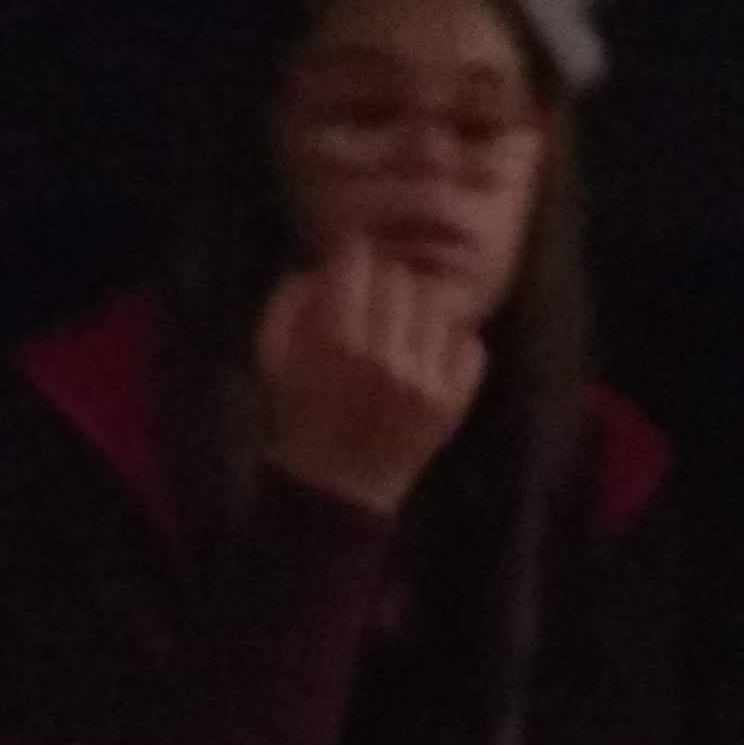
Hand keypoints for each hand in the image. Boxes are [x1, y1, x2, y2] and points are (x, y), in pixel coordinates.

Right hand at [256, 231, 487, 515]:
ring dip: (419, 311)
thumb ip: (290, 296)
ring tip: (402, 330)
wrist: (337, 486)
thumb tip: (324, 260)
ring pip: (439, 305)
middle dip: (383, 285)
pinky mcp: (453, 404)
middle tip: (374, 304)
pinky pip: (472, 344)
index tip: (351, 267)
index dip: (352, 258)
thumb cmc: (298, 415)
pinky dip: (454, 342)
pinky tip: (429, 354)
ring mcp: (425, 382)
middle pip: (400, 277)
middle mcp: (386, 358)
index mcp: (337, 341)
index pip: (358, 262)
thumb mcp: (271, 354)